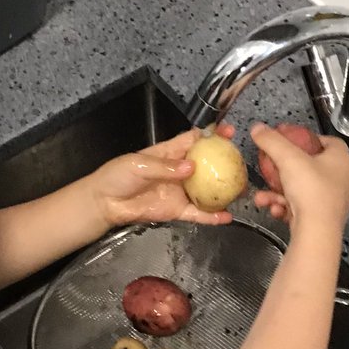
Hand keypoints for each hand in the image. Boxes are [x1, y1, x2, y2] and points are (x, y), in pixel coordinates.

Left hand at [91, 126, 235, 227]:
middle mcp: (179, 171)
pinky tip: (226, 216)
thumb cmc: (117, 176)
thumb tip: (190, 168)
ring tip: (242, 191)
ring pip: (208, 190)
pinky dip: (212, 216)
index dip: (212, 134)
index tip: (228, 131)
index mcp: (169, 153)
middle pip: (208, 165)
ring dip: (224, 190)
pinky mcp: (176, 210)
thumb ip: (165, 167)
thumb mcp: (139, 164)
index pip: (195, 140)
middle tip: (242, 163)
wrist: (105, 202)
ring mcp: (179, 191)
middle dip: (226, 162)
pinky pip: (198, 213)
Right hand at [250, 123, 348, 229]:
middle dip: (288, 168)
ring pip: (302, 189)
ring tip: (266, 194)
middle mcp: (342, 180)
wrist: (316, 232)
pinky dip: (285, 206)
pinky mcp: (322, 218)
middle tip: (275, 166)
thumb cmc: (312, 193)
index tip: (293, 140)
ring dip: (280, 190)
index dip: (310, 139)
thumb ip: (272, 141)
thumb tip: (258, 129)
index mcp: (341, 160)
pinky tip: (273, 208)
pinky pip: (301, 206)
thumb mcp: (288, 159)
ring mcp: (333, 201)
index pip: (330, 142)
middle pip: (312, 166)